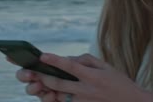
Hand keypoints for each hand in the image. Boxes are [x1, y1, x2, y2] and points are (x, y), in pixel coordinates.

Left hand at [30, 53, 152, 101]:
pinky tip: (50, 92)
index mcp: (93, 76)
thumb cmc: (119, 82)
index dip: (55, 60)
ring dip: (46, 89)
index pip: (70, 67)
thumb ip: (87, 61)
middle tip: (32, 72)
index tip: (43, 55)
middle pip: (58, 84)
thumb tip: (70, 59)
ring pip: (58, 96)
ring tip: (37, 82)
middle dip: (43, 77)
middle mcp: (86, 90)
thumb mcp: (107, 67)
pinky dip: (56, 98)